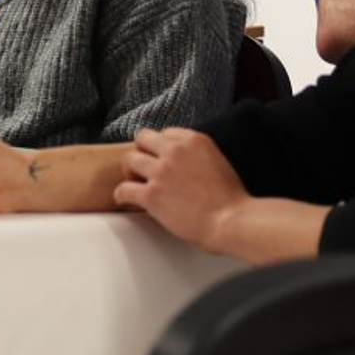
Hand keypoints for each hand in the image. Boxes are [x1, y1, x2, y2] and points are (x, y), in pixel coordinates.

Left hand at [113, 127, 251, 250]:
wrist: (232, 221)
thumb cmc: (231, 199)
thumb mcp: (218, 162)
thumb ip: (196, 155)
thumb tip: (184, 161)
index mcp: (194, 140)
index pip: (165, 133)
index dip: (161, 147)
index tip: (161, 158)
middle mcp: (175, 151)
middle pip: (142, 139)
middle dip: (142, 152)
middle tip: (144, 168)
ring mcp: (161, 172)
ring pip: (129, 160)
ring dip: (131, 172)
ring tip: (135, 183)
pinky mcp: (151, 194)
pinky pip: (123, 189)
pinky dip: (122, 195)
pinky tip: (126, 200)